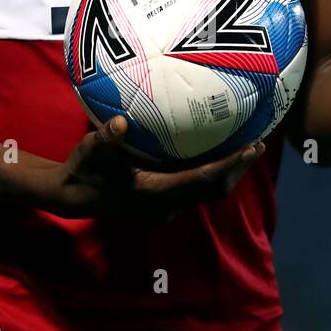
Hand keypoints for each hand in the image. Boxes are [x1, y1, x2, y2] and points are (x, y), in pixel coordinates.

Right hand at [45, 115, 264, 221]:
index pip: (202, 179)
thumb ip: (106, 139)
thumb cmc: (82, 170)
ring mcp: (167, 207)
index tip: (250, 148)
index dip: (229, 164)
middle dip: (238, 168)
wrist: (71, 197)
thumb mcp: (89, 152)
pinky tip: (218, 150)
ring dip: (229, 171)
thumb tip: (121, 123)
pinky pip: (198, 187)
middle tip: (259, 143)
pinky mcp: (164, 203)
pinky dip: (213, 172)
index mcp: (155, 193)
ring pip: (208, 190)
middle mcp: (166, 205)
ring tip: (248, 146)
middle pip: (214, 188)